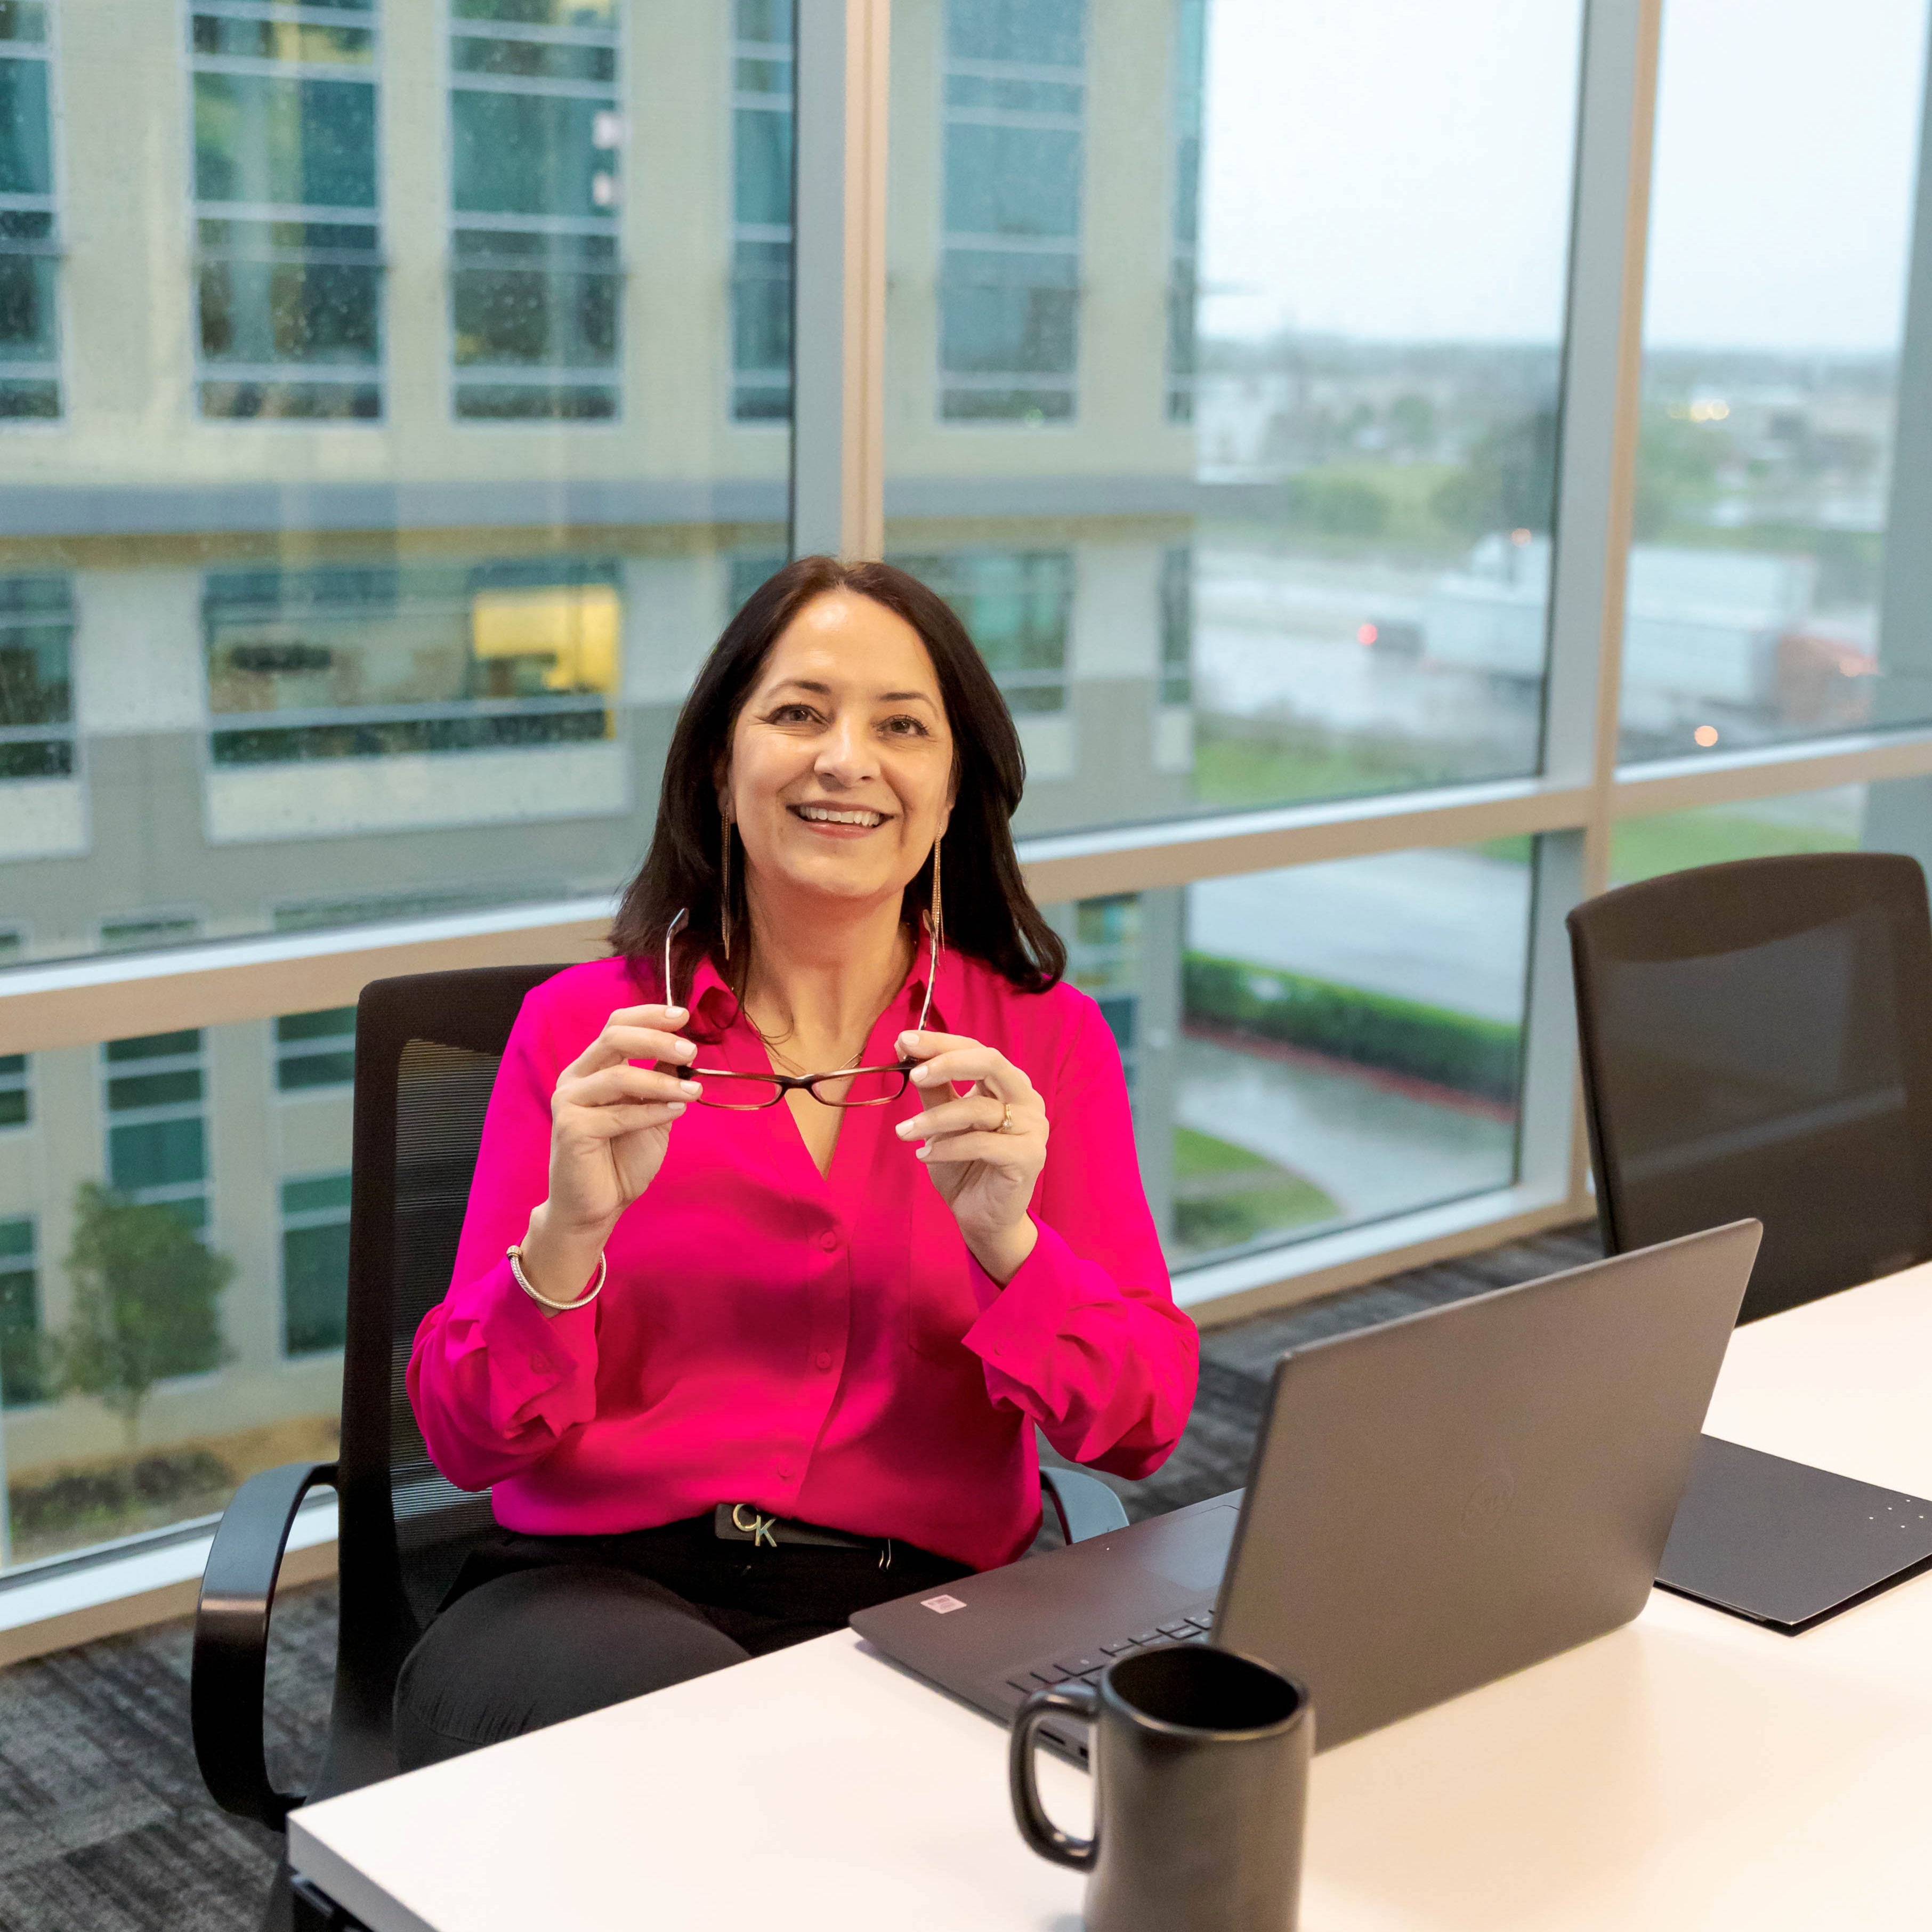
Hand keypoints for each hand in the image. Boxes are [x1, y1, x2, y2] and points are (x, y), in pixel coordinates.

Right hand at [518, 1004, 701, 1307]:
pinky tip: (676, 1113)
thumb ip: (661, 1079)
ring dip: (663, 1082)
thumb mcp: (651, 1111)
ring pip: (620, 1076)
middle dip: (657, 1040)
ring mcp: (569, 1102)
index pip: (617, 1025)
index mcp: (593, 1068)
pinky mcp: (570, 1128)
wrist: (597, 1205)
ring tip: (694, 1092)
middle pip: (615, 1038)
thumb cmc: (622, 1158)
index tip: (683, 1015)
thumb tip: (684, 1050)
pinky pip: (619, 1114)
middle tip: (690, 1051)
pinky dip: (654, 1111)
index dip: (649, 1015)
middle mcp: (576, 1078)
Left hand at [893, 1029, 1045, 1283]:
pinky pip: (982, 1143)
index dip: (940, 1042)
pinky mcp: (1028, 1157)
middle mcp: (1025, 1099)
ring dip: (934, 1119)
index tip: (903, 1041)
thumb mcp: (942, 1123)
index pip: (976, 1049)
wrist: (982, 1218)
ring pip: (979, 1108)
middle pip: (991, 1062)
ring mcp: (1031, 1128)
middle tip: (913, 1074)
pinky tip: (925, 1156)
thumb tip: (909, 1050)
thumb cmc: (964, 1167)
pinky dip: (948, 1148)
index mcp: (1006, 1084)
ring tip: (903, 1132)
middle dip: (947, 1062)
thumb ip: (934, 1089)